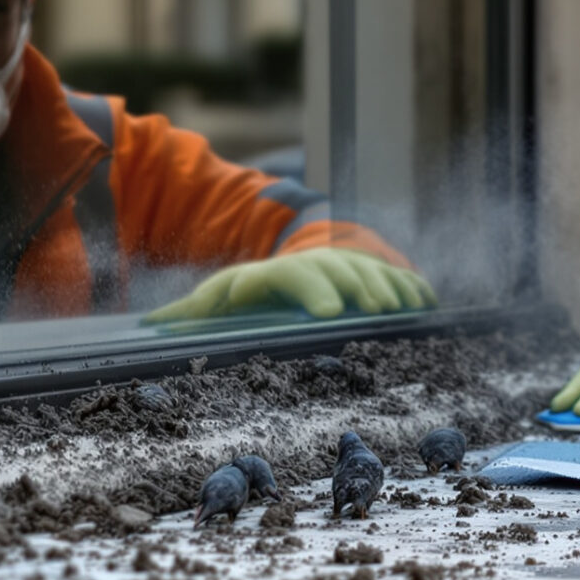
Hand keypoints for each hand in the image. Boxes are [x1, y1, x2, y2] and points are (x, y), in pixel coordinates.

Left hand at [145, 249, 437, 321]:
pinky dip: (413, 287)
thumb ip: (192, 312)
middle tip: (374, 312)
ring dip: (387, 287)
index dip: (309, 291)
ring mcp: (346, 265)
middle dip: (356, 288)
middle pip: (335, 271)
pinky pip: (397, 275)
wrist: (291, 252)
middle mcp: (312, 265)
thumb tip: (150, 328)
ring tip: (402, 309)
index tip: (328, 314)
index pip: (288, 276)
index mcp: (273, 275)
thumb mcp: (219, 297)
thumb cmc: (250, 292)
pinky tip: (430, 303)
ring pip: (368, 270)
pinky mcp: (373, 270)